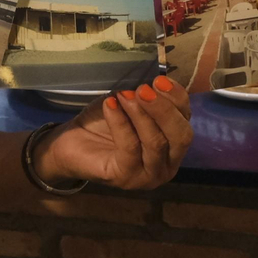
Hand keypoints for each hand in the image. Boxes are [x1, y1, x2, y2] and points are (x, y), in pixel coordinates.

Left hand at [36, 76, 192, 190]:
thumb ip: (147, 97)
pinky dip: (120, 123)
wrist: (70, 144)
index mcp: (174, 144)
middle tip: (143, 89)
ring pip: (156, 143)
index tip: (159, 79)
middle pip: (180, 136)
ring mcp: (149, 176)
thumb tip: (157, 82)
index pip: (186, 121)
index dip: (177, 98)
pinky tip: (110, 105)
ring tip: (124, 95)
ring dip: (140, 115)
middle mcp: (168, 164)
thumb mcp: (129, 104)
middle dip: (164, 109)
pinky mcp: (126, 178)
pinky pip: (129, 148)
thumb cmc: (104, 123)